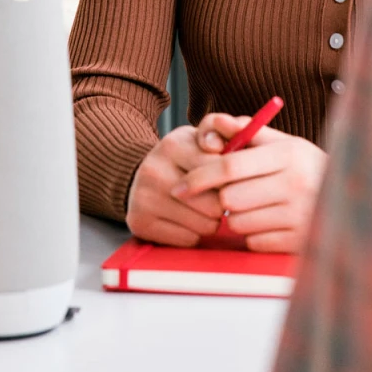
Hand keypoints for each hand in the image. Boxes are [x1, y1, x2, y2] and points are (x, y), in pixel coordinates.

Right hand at [125, 126, 226, 246]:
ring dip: (211, 222)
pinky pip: (188, 240)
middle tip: (216, 197)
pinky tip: (187, 221)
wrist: (142, 175)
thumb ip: (220, 131)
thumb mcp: (199, 138)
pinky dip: (194, 234)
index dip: (231, 180)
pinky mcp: (140, 223)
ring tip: (202, 208)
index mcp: (173, 145)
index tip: (229, 179)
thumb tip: (226, 139)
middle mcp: (153, 170)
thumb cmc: (183, 158)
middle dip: (223, 204)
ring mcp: (144, 198)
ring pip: (204, 226)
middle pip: (215, 204)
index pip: (221, 172)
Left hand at [171, 113, 326, 252]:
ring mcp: (299, 216)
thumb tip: (214, 122)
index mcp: (287, 154)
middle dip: (221, 198)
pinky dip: (254, 234)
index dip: (199, 177)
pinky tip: (269, 222)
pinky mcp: (299, 242)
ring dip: (236, 217)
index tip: (180, 186)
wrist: (349, 198)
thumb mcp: (281, 143)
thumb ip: (245, 131)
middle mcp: (296, 184)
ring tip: (256, 206)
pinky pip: (254, 241)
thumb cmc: (303, 167)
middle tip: (231, 194)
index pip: (230, 167)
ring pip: (238, 223)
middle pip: (229, 198)